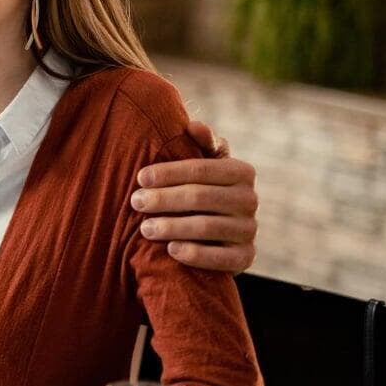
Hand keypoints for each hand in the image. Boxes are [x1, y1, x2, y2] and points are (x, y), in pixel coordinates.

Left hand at [131, 118, 257, 272]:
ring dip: (173, 227)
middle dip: (164, 199)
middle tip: (136, 202)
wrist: (218, 233)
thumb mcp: (203, 165)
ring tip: (145, 228)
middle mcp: (250, 199)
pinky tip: (171, 250)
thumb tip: (193, 126)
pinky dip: (196, 254)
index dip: (169, 172)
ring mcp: (249, 229)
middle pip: (201, 197)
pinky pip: (223, 259)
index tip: (140, 177)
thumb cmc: (201, 188)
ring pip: (208, 227)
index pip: (202, 169)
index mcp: (241, 172)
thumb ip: (201, 144)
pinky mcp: (246, 257)